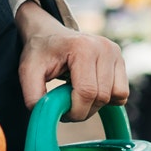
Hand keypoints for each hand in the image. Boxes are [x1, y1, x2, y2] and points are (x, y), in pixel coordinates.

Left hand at [16, 0, 128, 121]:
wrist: (49, 33)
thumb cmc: (39, 53)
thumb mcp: (28, 72)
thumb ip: (33, 96)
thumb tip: (47, 117)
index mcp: (82, 48)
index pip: (87, 92)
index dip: (75, 110)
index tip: (62, 112)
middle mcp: (103, 47)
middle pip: (102, 97)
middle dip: (84, 110)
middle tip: (67, 105)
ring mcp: (114, 52)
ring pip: (116, 96)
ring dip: (97, 105)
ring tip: (78, 95)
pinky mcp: (120, 58)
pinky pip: (122, 92)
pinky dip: (108, 98)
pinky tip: (91, 90)